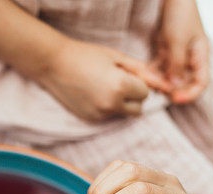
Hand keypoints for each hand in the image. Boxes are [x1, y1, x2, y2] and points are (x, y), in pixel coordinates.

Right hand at [40, 38, 170, 121]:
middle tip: (121, 84)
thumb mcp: (116, 56)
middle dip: (134, 98)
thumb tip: (158, 81)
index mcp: (121, 86)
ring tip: (104, 87)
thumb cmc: (86, 55)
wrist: (54, 64)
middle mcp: (111, 104)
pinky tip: (93, 93)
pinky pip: (107, 116)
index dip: (139, 83)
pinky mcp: (89, 119)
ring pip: (122, 114)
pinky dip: (105, 107)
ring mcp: (99, 114)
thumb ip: (139, 69)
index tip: (129, 75)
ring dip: (120, 103)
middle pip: (138, 109)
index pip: (145, 93)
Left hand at [153, 0, 209, 103]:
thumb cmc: (180, 15)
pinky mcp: (165, 52)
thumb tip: (175, 88)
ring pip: (169, 77)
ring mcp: (177, 56)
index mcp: (200, 56)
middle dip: (171, 91)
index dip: (190, 94)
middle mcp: (190, 58)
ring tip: (146, 88)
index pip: (201, 82)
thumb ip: (176, 64)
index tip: (176, 99)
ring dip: (158, 83)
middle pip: (184, 83)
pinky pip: (158, 68)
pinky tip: (141, 77)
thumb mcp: (178, 41)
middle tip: (157, 95)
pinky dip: (151, 73)